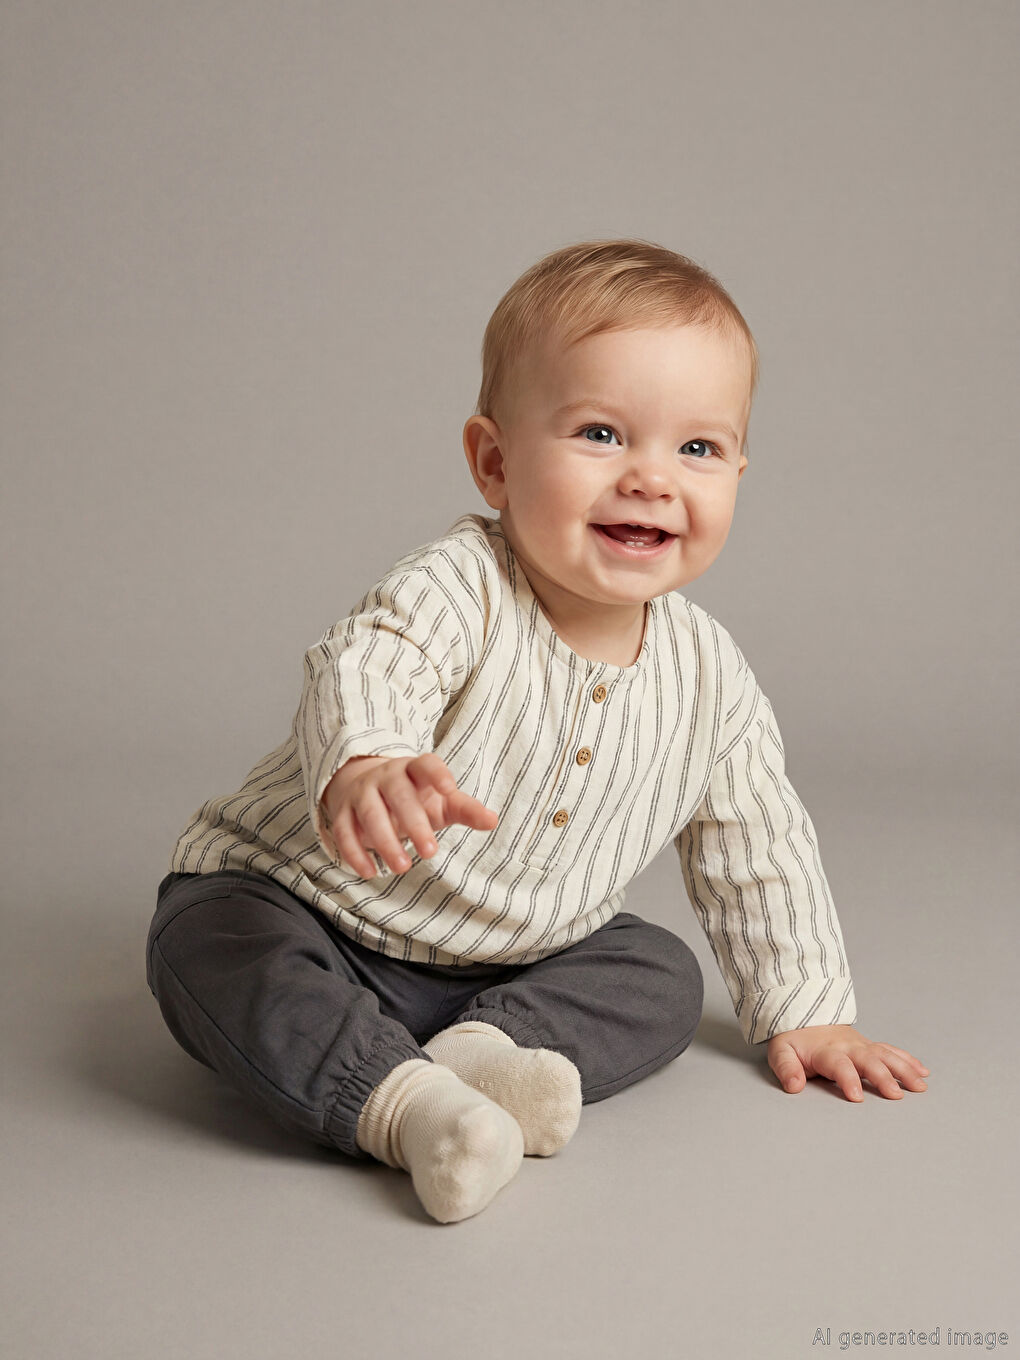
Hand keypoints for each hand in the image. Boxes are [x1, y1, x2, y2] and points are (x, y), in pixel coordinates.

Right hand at [319, 752, 498, 877]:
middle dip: (413, 822)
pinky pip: (344, 831)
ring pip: (370, 813)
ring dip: (385, 841)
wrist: (364, 785)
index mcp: (414, 769)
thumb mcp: (441, 801)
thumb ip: (465, 809)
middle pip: (398, 794)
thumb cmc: (414, 796)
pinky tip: (369, 872)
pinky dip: (355, 852)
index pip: (426, 764)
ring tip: (402, 867)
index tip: (449, 788)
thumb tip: (492, 821)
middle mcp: (386, 777)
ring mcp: (362, 793)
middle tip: (431, 852)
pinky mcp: (343, 813)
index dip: (437, 774)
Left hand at [767, 1024, 928, 1101]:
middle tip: (895, 1095)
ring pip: (885, 1055)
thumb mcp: (781, 1052)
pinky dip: (907, 1060)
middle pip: (868, 1060)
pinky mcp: (869, 1046)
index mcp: (826, 1051)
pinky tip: (922, 1071)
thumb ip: (786, 1068)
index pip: (839, 1065)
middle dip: (882, 1077)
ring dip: (903, 1070)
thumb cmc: (794, 1039)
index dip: (848, 1080)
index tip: (857, 1096)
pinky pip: (891, 1051)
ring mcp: (861, 1045)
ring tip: (919, 1086)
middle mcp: (848, 1047)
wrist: (803, 1014)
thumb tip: (794, 1086)